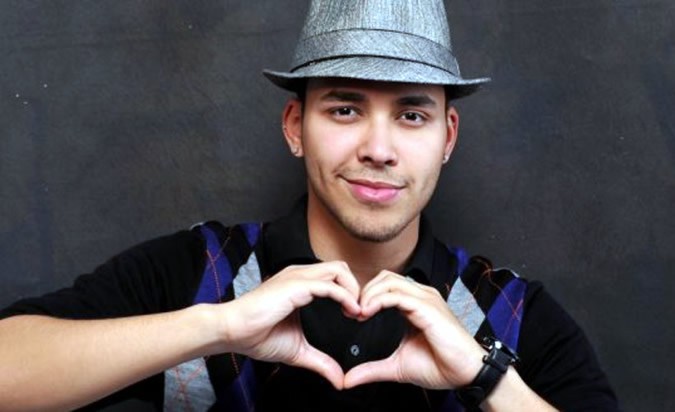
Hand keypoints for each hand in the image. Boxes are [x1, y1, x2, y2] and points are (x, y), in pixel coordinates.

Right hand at [217, 261, 359, 388]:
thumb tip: (339, 380)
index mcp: (301, 284)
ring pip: (339, 270)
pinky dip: (346, 297)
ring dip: (354, 290)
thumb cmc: (257, 336)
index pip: (335, 276)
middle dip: (357, 288)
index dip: (351, 293)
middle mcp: (301, 275)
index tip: (356, 316)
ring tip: (357, 313)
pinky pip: (330, 285)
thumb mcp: (297, 351)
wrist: (232, 331)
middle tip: (360, 313)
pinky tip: (351, 312)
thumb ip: (321, 362)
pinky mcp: (296, 286)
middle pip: (341, 268)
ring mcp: (298, 277)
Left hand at [343, 271, 485, 389]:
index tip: (352, 315)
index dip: (365, 296)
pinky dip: (377, 300)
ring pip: (389, 281)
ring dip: (368, 294)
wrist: (465, 374)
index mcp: (415, 304)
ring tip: (358, 313)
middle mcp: (421, 296)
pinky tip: (367, 312)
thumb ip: (372, 369)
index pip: (385, 285)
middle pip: (385, 277)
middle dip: (363, 291)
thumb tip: (348, 380)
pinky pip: (397, 295)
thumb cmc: (440, 366)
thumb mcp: (397, 367)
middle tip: (351, 312)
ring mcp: (425, 299)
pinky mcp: (428, 307)